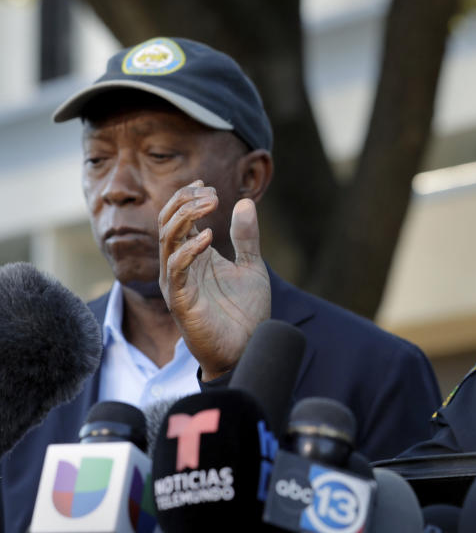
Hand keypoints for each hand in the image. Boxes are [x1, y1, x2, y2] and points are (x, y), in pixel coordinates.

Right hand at [158, 181, 270, 380]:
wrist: (247, 348)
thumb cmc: (244, 312)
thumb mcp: (251, 266)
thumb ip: (246, 237)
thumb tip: (246, 202)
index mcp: (194, 256)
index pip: (178, 219)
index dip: (186, 198)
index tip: (205, 183)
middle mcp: (181, 267)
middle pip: (167, 224)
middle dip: (185, 203)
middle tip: (211, 193)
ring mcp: (179, 283)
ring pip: (167, 242)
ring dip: (186, 218)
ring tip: (210, 205)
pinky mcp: (182, 302)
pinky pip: (177, 270)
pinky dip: (189, 251)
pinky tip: (209, 238)